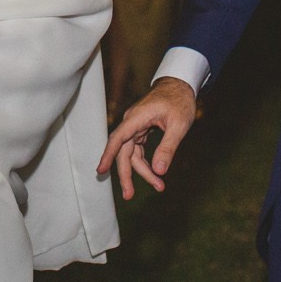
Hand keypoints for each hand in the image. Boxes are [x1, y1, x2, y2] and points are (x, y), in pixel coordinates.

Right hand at [98, 78, 197, 199]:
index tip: (100, 170)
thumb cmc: (179, 102)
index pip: (118, 139)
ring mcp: (135, 127)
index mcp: (136, 119)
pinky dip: (145, 163)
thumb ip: (168, 148)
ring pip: (132, 154)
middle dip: (127, 174)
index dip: (108, 155)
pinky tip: (155, 174)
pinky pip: (138, 150)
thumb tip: (159, 170)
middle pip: (123, 152)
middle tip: (129, 195)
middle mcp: (132, 123)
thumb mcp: (179, 125)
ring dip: (142, 171)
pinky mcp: (141, 130)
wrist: (180, 86)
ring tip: (159, 186)